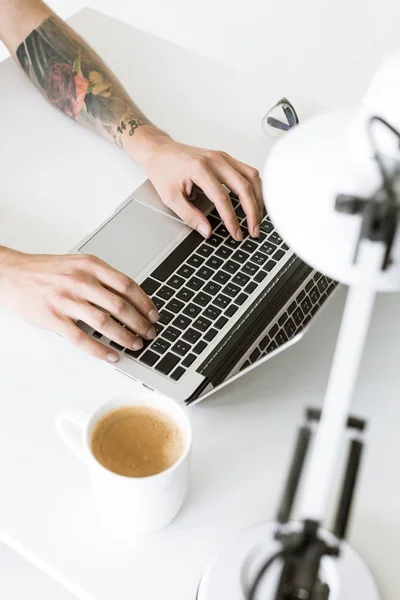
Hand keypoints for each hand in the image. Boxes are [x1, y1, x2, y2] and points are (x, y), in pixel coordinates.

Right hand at [0, 250, 158, 361]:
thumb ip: (102, 278)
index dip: (145, 302)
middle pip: (120, 305)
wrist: (11, 274)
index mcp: (90, 266)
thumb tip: (129, 299)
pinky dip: (100, 349)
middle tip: (150, 333)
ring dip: (125, 337)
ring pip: (104, 322)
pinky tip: (111, 354)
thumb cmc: (46, 271)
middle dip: (140, 323)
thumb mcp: (78, 265)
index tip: (154, 314)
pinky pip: (82, 338)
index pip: (126, 285)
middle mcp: (80, 281)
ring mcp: (66, 300)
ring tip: (135, 345)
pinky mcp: (54, 318)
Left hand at [131, 130, 262, 240]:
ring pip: (251, 177)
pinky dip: (255, 187)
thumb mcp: (170, 198)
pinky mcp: (226, 158)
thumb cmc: (163, 170)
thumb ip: (190, 216)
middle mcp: (215, 160)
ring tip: (257, 218)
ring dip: (258, 199)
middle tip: (253, 230)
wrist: (159, 151)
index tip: (236, 233)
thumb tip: (207, 231)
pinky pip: (248, 171)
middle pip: (244, 186)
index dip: (231, 219)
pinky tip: (255, 200)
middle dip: (252, 211)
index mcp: (200, 168)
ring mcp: (223, 157)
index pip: (222, 198)